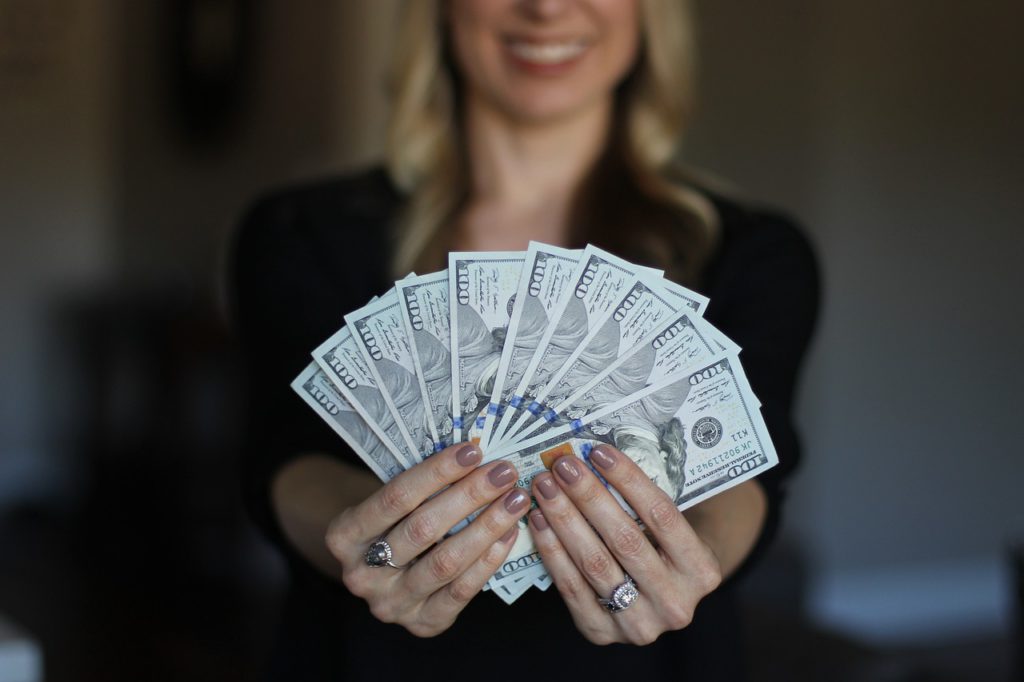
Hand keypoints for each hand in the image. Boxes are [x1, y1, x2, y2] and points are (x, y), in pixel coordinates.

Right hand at [325, 443, 528, 636]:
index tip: (473, 451)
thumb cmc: (391, 525)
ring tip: (514, 500)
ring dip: (487, 527)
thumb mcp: (388, 503)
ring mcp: (391, 604)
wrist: (380, 573)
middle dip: (469, 496)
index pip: (396, 497)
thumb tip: (475, 457)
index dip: (437, 472)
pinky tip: (508, 533)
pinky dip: (489, 559)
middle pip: (423, 529)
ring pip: (445, 562)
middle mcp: (362, 574)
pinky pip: (461, 591)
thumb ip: (420, 486)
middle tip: (503, 473)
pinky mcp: (422, 623)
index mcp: (344, 535)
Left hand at [528, 445, 721, 645]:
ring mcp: (639, 624)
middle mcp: (675, 603)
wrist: (662, 600)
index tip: (598, 452)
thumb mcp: (673, 528)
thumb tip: (595, 457)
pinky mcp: (602, 633)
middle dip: (588, 496)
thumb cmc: (664, 550)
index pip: (662, 516)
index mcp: (702, 571)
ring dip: (564, 519)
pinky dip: (551, 549)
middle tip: (562, 465)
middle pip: (624, 539)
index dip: (628, 480)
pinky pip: (570, 586)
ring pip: (594, 563)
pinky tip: (539, 520)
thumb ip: (644, 502)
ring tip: (545, 487)